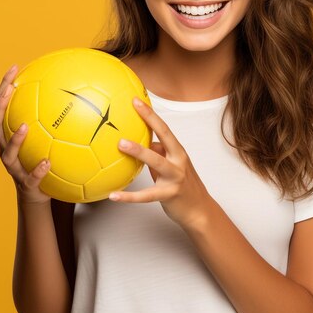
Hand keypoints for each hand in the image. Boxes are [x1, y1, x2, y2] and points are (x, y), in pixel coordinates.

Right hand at [0, 64, 51, 204]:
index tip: (14, 68)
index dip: (5, 87)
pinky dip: (38, 170)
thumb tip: (77, 92)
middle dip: (1, 105)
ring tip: (25, 126)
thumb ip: (55, 120)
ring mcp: (14, 167)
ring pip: (7, 152)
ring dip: (16, 139)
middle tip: (10, 88)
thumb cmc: (44, 160)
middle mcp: (6, 149)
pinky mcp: (26, 184)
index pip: (2, 107)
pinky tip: (47, 163)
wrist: (37, 195)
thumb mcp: (48, 139)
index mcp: (9, 135)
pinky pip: (31, 177)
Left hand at [109, 97, 214, 227]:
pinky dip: (129, 196)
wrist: (200, 211)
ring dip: (139, 151)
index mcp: (178, 152)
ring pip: (156, 161)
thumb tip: (142, 143)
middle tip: (133, 108)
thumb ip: (158, 154)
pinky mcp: (169, 194)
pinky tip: (113, 195)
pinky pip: (146, 195)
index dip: (150, 114)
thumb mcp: (172, 166)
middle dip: (150, 120)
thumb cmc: (184, 186)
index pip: (163, 128)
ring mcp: (175, 177)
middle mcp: (178, 161)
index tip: (136, 100)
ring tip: (120, 144)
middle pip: (165, 136)